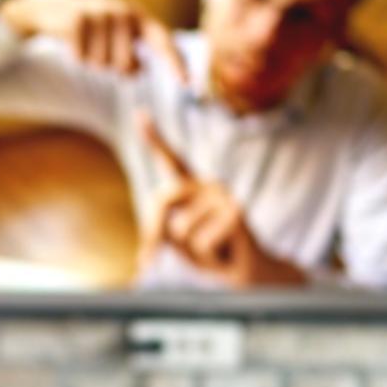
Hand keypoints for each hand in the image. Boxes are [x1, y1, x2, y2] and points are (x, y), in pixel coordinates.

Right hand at [0, 0, 187, 79]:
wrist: (50, 9)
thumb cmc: (90, 29)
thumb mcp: (114, 39)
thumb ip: (131, 55)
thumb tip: (139, 71)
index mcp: (138, 15)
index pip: (163, 41)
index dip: (175, 63)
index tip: (188, 84)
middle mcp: (123, 11)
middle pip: (126, 66)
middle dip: (112, 68)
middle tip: (100, 51)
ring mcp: (101, 14)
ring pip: (103, 66)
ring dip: (92, 63)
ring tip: (85, 43)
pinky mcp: (79, 21)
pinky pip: (83, 60)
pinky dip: (76, 58)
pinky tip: (72, 44)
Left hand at [136, 111, 305, 286]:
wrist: (247, 273)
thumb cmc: (209, 255)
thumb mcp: (177, 242)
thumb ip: (160, 232)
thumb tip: (150, 241)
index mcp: (192, 187)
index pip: (170, 159)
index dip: (153, 138)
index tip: (139, 113)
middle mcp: (208, 184)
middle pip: (163, 198)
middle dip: (155, 233)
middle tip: (166, 257)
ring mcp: (224, 195)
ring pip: (180, 229)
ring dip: (191, 251)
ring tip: (213, 248)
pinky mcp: (236, 213)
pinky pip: (201, 243)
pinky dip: (208, 257)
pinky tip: (225, 252)